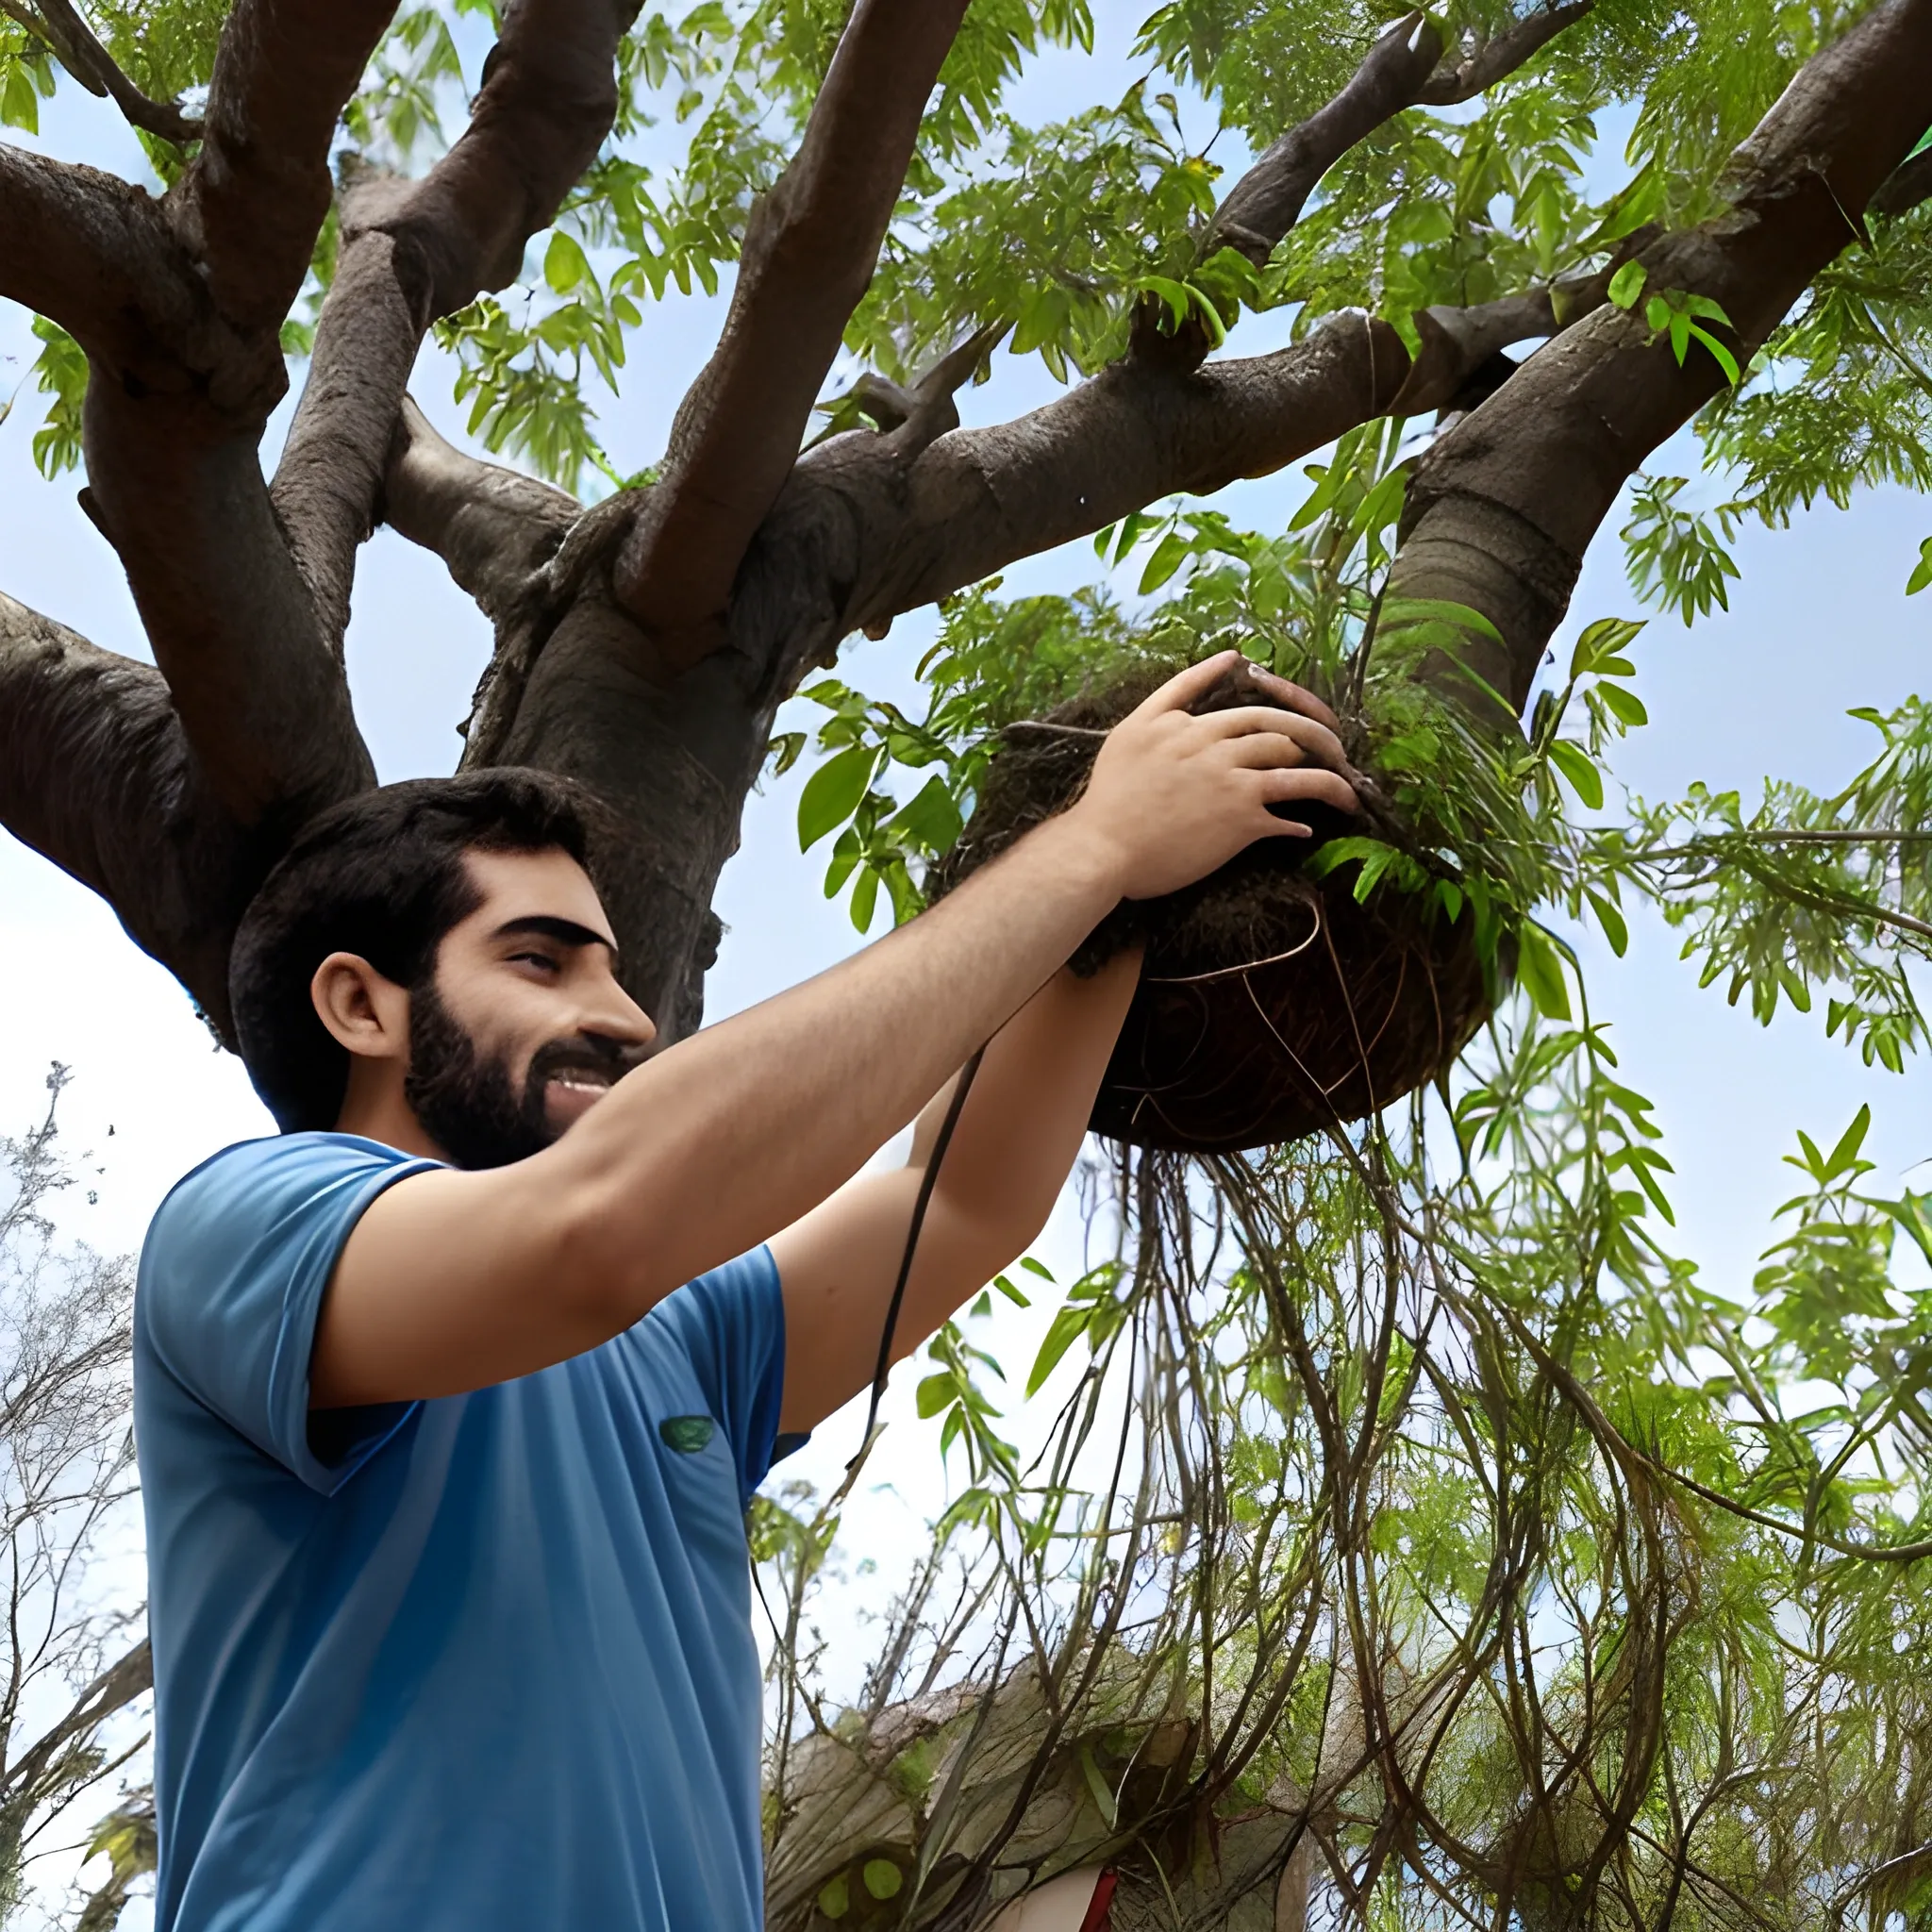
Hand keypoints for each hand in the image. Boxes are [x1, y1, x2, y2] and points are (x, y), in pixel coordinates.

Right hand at [1063, 652, 1359, 901]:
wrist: (1101, 848)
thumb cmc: (1107, 799)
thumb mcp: (1128, 733)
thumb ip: (1170, 696)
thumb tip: (1224, 660)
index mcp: (1182, 723)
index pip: (1239, 700)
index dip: (1276, 694)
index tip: (1302, 705)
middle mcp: (1210, 742)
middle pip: (1278, 727)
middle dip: (1316, 735)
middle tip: (1334, 748)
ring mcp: (1229, 778)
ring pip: (1295, 763)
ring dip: (1331, 777)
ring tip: (1346, 791)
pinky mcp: (1240, 817)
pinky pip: (1287, 810)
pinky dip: (1302, 820)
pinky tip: (1307, 830)